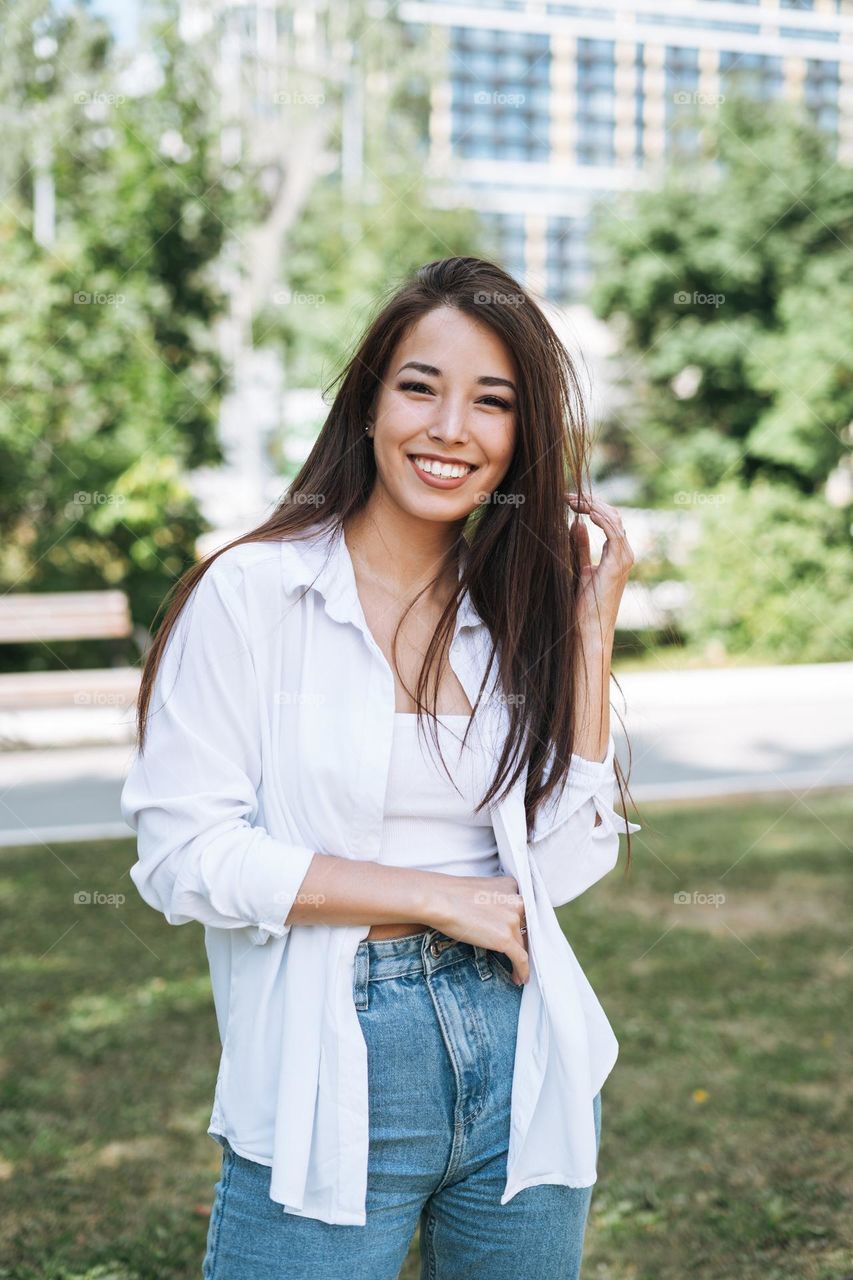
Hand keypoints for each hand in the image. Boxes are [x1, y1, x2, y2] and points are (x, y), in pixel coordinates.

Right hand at [427, 874, 529, 984]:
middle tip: (518, 951)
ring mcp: (512, 920)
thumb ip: (494, 901)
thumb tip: (493, 918)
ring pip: (522, 944)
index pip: (521, 908)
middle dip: (522, 940)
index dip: (520, 923)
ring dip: (521, 958)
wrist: (438, 900)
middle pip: (525, 926)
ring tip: (517, 969)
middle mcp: (516, 901)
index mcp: (509, 886)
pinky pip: (520, 959)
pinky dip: (522, 971)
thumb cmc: (450, 894)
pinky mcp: (505, 938)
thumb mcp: (481, 890)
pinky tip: (519, 978)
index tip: (519, 933)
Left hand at [566, 492, 634, 649]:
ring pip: (614, 520)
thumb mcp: (580, 567)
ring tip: (573, 499)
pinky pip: (614, 533)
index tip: (568, 499)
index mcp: (616, 554)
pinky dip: (602, 519)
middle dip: (591, 502)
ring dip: (593, 506)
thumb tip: (575, 524)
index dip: (590, 506)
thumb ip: (580, 546)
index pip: (608, 520)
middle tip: (568, 495)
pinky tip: (586, 513)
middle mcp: (624, 553)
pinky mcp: (618, 563)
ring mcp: (624, 558)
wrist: (588, 628)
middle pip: (613, 516)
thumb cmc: (584, 604)